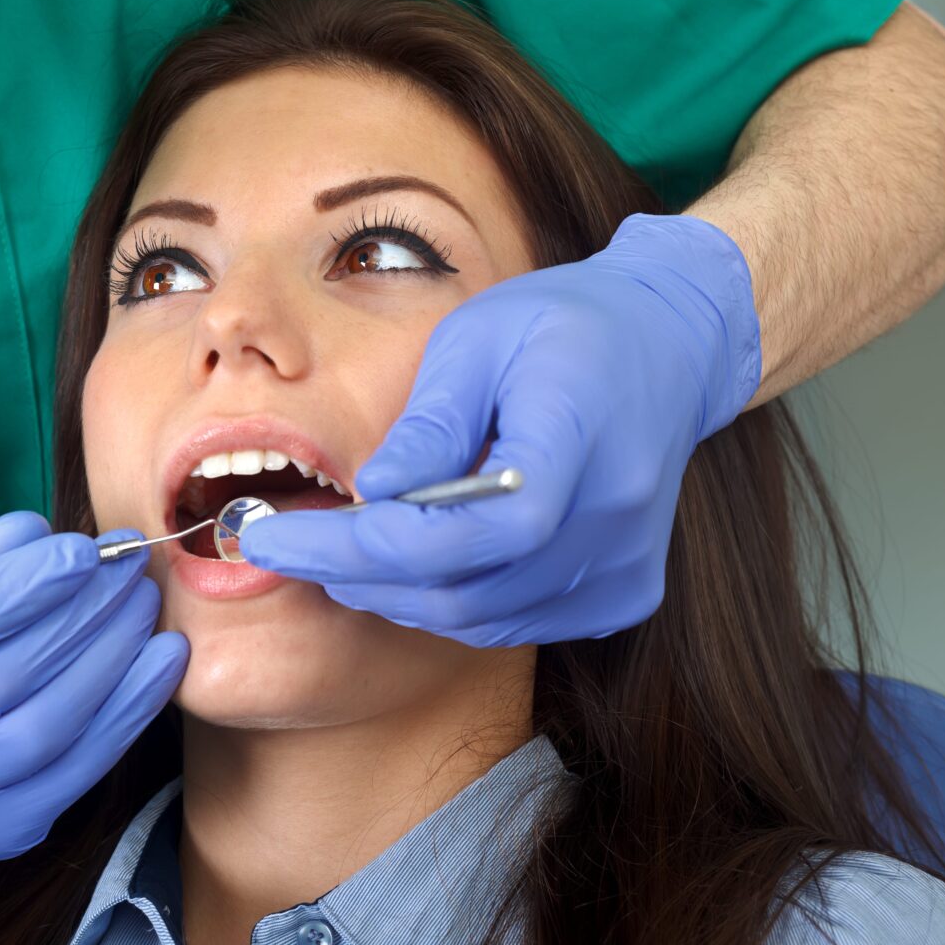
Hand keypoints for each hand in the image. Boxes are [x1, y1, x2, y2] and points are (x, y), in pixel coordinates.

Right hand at [0, 512, 188, 861]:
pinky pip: (72, 776)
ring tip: (143, 607)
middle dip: (79, 616)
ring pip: (42, 733)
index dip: (19, 589)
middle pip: (0, 682)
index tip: (82, 551)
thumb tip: (31, 534)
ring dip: (111, 663)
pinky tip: (159, 665)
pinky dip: (126, 716)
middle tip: (127, 569)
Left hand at [239, 213, 759, 646]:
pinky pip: (514, 621)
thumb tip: (368, 495)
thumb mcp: (480, 336)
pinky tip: (409, 564)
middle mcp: (612, 522)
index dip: (354, 548)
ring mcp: (624, 567)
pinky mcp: (625, 593)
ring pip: (481, 620)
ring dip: (394, 595)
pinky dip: (449, 602)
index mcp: (577, 442)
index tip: (272, 538)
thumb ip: (429, 422)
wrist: (672, 345)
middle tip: (283, 547)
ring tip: (334, 554)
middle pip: (461, 589)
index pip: (457, 535)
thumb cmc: (566, 323)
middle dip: (354, 575)